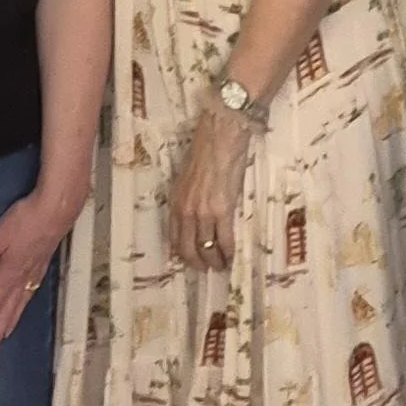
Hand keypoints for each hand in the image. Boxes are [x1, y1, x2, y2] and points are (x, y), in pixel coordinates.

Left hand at [0, 188, 80, 354]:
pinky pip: (30, 294)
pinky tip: (24, 303)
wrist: (58, 208)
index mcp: (8, 275)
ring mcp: (35, 273)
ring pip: (21, 305)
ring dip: (11, 322)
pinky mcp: (43, 264)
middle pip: (7, 312)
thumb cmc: (25, 220)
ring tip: (5, 335)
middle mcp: (22, 279)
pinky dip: (24, 306)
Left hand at [168, 104, 252, 273]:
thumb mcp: (189, 177)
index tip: (189, 260)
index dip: (181, 252)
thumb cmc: (207, 150)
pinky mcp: (222, 211)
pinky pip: (224, 241)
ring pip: (206, 248)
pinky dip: (228, 253)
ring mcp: (203, 213)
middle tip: (206, 269)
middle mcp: (185, 211)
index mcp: (176, 201)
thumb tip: (198, 210)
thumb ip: (190, 196)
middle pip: (187, 248)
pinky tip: (232, 258)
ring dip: (214, 262)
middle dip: (197, 263)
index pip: (173, 236)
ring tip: (221, 267)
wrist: (221, 136)